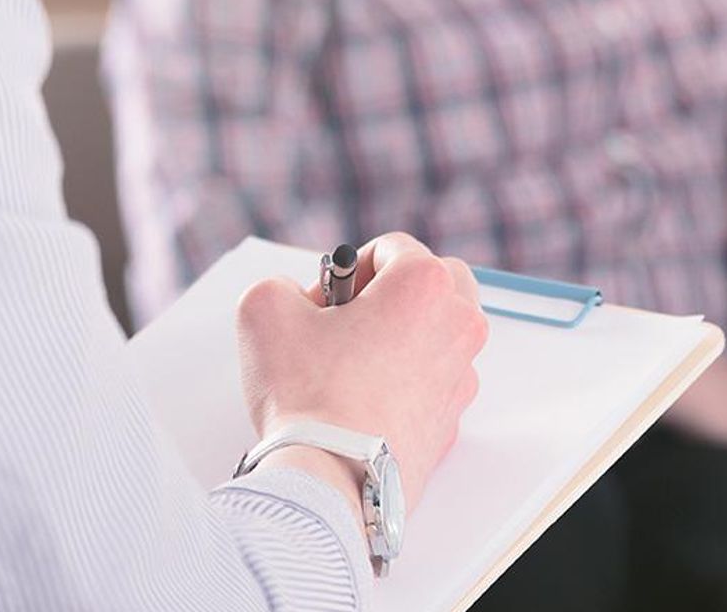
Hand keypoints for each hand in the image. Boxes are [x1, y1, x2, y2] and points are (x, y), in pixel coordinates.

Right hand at [237, 232, 488, 514]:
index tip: (325, 302)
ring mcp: (462, 375)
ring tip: (353, 364)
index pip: (392, 247)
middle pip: (436, 281)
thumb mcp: (264, 311)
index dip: (347, 270)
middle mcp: (459, 324)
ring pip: (440, 332)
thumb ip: (280, 286)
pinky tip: (366, 400)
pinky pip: (435, 381)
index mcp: (426, 285)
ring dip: (404, 336)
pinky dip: (408, 381)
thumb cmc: (308, 397)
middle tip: (349, 321)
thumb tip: (292, 297)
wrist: (331, 479)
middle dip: (393, 291)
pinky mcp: (454, 419)